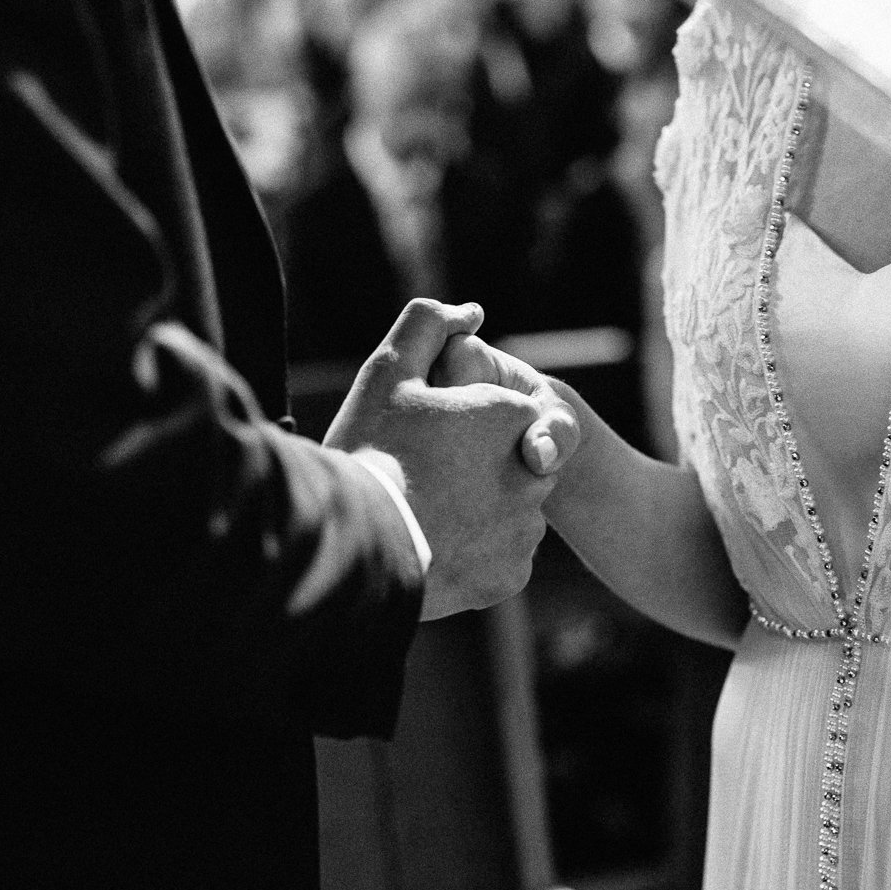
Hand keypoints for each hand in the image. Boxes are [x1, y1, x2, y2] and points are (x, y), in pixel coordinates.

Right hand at [325, 299, 577, 618]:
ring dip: (475, 514)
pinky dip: (471, 558)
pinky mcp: (511, 577)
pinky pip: (496, 562)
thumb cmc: (370, 449)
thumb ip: (429, 325)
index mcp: (512, 414)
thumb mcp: (389, 372)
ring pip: (504, 515)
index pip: (499, 415)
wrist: (357, 543)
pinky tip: (433, 549)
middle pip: (505, 465)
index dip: (457, 426)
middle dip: (473, 469)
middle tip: (418, 479)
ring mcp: (525, 529)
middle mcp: (534, 472)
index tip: (422, 440)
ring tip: (422, 516)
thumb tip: (470, 312)